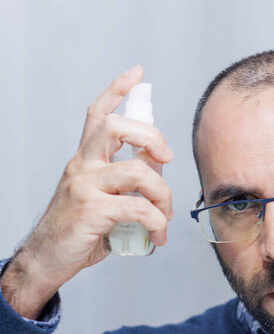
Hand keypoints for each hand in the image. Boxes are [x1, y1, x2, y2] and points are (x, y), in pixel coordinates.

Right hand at [0, 66, 172, 318]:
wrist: (47, 260)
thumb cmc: (79, 230)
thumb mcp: (100, 198)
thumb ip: (125, 181)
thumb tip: (158, 173)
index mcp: (85, 159)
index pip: (97, 113)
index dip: (117, 89)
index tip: (137, 73)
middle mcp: (82, 166)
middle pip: (117, 127)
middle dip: (152, 137)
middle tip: (166, 159)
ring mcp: (84, 186)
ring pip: (137, 171)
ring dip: (163, 194)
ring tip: (165, 216)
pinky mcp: (91, 210)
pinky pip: (138, 207)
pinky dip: (157, 222)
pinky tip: (157, 235)